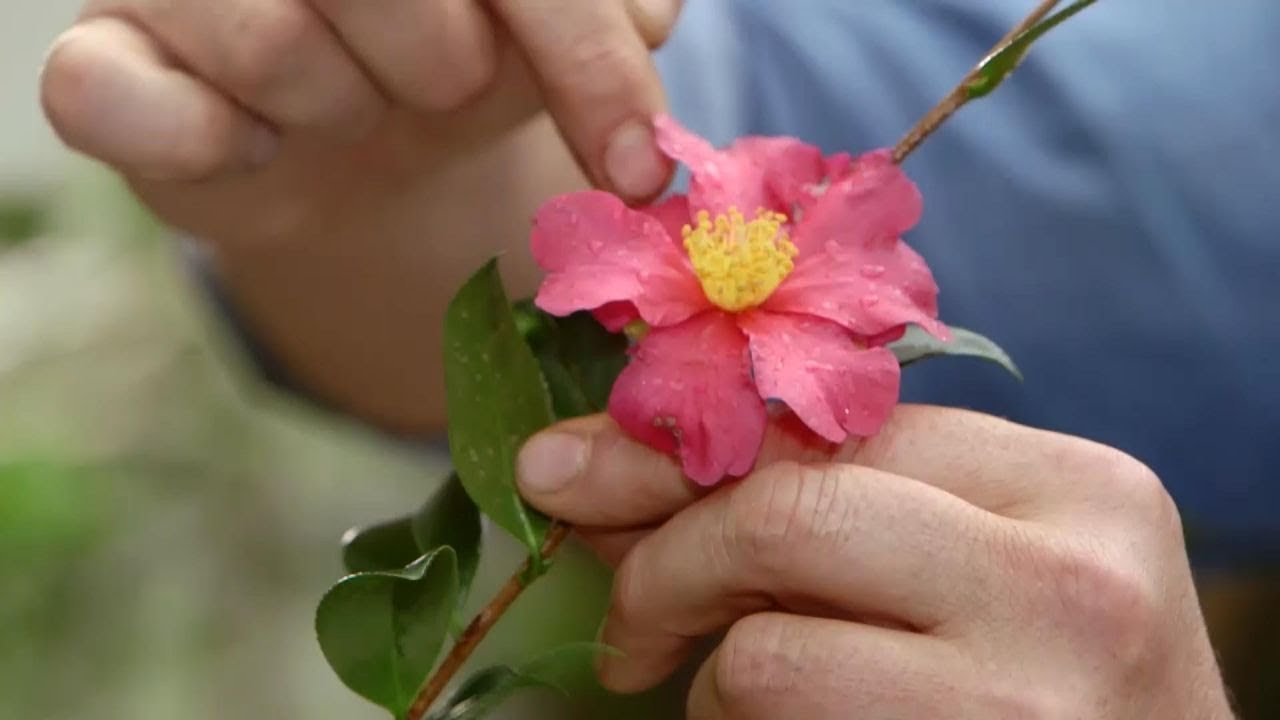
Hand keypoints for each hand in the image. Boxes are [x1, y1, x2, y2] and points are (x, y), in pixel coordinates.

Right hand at [39, 0, 682, 431]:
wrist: (355, 133)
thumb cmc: (456, 49)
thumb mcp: (547, 31)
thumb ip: (605, 15)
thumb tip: (651, 16)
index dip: (585, 57)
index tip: (637, 172)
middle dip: (447, 70)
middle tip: (438, 84)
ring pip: (276, 48)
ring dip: (345, 107)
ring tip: (348, 100)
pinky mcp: (99, 59)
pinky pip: (121, 104)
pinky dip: (213, 144)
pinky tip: (255, 143)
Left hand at [517, 406, 1233, 717]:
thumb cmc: (1052, 684)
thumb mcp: (974, 570)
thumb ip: (833, 505)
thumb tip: (603, 470)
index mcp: (1077, 487)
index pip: (834, 430)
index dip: (680, 449)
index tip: (572, 472)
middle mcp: (1071, 581)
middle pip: (790, 514)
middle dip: (664, 561)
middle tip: (624, 629)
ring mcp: (1028, 697)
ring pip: (766, 650)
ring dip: (712, 679)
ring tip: (731, 705)